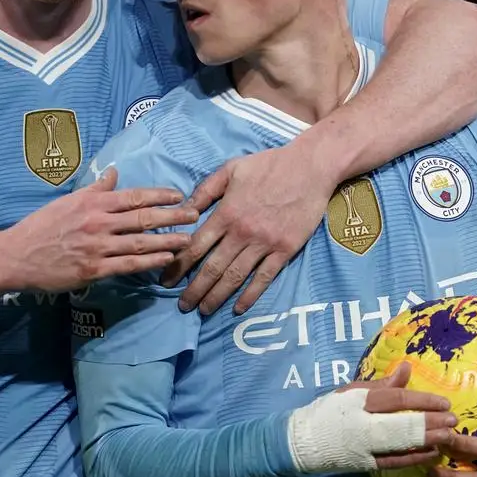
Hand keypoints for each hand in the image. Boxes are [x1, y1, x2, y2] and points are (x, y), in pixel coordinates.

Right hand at [0, 166, 198, 292]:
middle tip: (195, 214)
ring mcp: (97, 247)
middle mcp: (98, 222)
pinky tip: (166, 260)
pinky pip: (128, 265)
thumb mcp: (68, 200)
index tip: (179, 195)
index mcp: (93, 203)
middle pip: (143, 218)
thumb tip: (114, 172)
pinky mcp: (93, 269)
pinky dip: (150, 262)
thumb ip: (95, 188)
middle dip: (172, 216)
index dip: (160, 195)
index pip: (133, 196)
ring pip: (140, 242)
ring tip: (189, 240)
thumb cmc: (42, 226)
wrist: (16, 255)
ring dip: (168, 240)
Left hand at [161, 143, 335, 314]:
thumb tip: (183, 210)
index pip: (195, 246)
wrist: (311, 167)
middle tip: (183, 305)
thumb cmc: (269, 165)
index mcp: (226, 213)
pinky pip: (264, 278)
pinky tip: (238, 308)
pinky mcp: (285, 250)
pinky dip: (250, 295)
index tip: (166, 280)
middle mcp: (242, 232)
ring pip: (235, 276)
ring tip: (204, 310)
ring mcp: (264, 243)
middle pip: (212, 268)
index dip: (178, 266)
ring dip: (217, 296)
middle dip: (194, 289)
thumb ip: (206, 190)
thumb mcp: (231, 169)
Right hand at [341, 361, 459, 469]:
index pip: (396, 399)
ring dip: (428, 441)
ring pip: (401, 445)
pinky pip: (394, 462)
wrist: (305, 442)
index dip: (422, 400)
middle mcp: (362, 425)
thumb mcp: (352, 391)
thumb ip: (382, 383)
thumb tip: (407, 367)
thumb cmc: (331, 411)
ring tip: (449, 436)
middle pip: (401, 424)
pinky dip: (414, 457)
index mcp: (359, 401)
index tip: (444, 402)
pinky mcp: (365, 465)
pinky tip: (433, 453)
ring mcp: (364, 448)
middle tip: (453, 420)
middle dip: (430, 423)